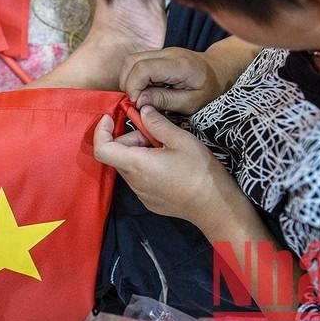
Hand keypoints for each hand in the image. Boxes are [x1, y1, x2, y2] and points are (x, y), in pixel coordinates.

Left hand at [92, 108, 239, 231]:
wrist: (218, 209)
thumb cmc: (201, 173)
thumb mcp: (181, 139)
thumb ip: (157, 123)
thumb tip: (143, 111)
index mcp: (137, 165)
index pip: (102, 148)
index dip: (101, 131)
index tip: (111, 118)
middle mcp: (134, 182)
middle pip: (118, 155)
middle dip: (130, 139)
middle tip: (154, 135)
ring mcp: (142, 195)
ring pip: (129, 166)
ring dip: (139, 153)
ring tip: (166, 150)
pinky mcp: (150, 202)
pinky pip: (139, 179)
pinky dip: (145, 167)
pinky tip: (169, 165)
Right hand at [121, 47, 221, 115]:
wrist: (220, 70)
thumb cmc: (210, 90)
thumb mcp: (192, 103)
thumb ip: (164, 100)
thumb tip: (139, 101)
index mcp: (179, 65)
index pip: (143, 69)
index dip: (133, 86)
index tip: (136, 103)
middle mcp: (167, 53)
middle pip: (132, 61)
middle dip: (127, 83)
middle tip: (135, 101)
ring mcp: (162, 51)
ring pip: (131, 59)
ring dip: (129, 78)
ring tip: (139, 96)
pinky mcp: (158, 53)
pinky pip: (137, 61)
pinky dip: (134, 75)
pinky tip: (144, 88)